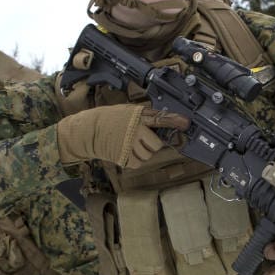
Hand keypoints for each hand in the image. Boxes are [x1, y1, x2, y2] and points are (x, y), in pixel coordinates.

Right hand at [56, 104, 188, 168]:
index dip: (174, 121)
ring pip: (148, 155)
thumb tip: (163, 124)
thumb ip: (145, 118)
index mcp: (138, 116)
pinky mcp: (124, 156)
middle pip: (157, 144)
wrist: (89, 129)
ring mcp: (130, 144)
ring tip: (130, 145)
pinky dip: (134, 160)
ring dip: (142, 153)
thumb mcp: (128, 112)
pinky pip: (138, 163)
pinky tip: (126, 152)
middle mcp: (136, 129)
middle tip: (142, 141)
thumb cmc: (110, 119)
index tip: (186, 123)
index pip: (160, 118)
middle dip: (152, 145)